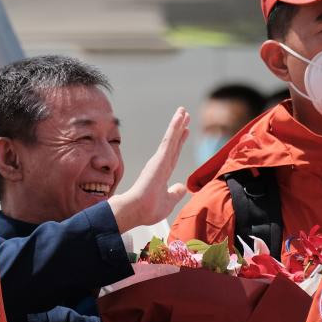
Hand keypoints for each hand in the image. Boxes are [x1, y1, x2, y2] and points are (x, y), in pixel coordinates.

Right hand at [108, 107, 189, 232]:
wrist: (136, 210)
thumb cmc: (147, 210)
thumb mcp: (168, 202)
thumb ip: (175, 193)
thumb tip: (181, 187)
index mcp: (161, 175)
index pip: (173, 155)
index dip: (179, 143)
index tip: (185, 131)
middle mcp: (160, 165)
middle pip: (173, 143)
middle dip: (179, 129)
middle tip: (185, 115)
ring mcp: (159, 161)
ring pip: (170, 139)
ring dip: (177, 124)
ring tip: (183, 111)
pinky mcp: (159, 159)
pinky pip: (168, 140)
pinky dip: (174, 128)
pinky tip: (179, 117)